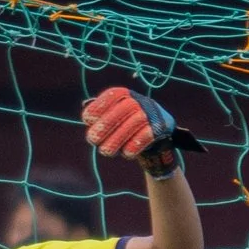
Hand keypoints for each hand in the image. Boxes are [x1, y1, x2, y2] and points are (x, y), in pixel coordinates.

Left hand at [82, 86, 202, 172]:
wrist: (156, 141)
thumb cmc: (127, 128)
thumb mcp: (114, 118)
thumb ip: (101, 114)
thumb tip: (86, 109)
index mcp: (128, 95)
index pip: (114, 94)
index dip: (100, 105)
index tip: (87, 119)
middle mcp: (141, 100)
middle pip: (125, 108)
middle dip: (106, 124)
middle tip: (92, 139)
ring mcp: (153, 113)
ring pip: (136, 122)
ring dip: (118, 138)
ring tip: (105, 151)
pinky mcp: (162, 126)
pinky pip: (148, 134)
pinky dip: (135, 144)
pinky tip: (126, 153)